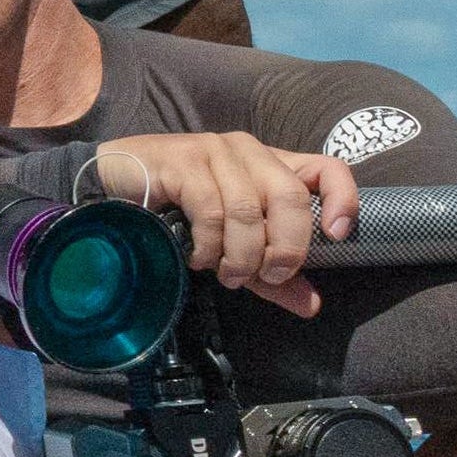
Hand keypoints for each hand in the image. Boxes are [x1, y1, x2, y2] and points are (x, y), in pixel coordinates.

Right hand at [89, 131, 363, 318]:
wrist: (112, 186)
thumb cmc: (180, 213)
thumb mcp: (236, 246)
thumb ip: (272, 274)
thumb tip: (311, 305)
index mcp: (272, 166)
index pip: (328, 168)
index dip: (344, 199)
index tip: (336, 236)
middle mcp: (250, 151)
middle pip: (291, 196)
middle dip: (285, 247)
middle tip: (267, 277)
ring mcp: (215, 152)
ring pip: (248, 209)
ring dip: (241, 255)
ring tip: (227, 275)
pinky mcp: (183, 161)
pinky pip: (211, 210)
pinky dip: (210, 245)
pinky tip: (199, 258)